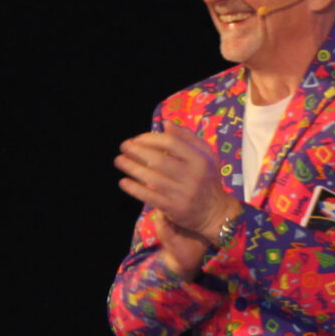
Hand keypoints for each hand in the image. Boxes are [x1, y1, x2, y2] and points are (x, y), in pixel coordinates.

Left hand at [117, 128, 241, 265]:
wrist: (215, 211)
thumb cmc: (206, 179)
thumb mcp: (206, 155)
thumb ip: (188, 138)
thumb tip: (165, 124)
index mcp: (200, 160)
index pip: (171, 143)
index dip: (151, 138)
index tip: (138, 139)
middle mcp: (192, 176)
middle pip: (159, 160)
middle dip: (137, 151)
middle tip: (124, 146)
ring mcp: (182, 193)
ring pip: (151, 178)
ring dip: (132, 168)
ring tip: (119, 160)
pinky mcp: (174, 208)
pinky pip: (150, 197)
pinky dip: (135, 188)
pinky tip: (124, 181)